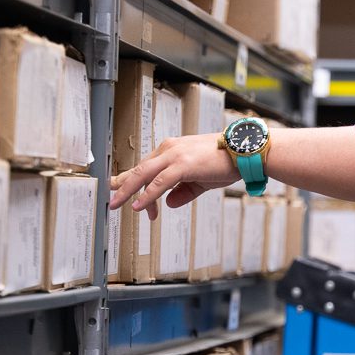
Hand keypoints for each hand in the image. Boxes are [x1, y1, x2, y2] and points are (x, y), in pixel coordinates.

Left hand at [109, 134, 238, 216]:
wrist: (243, 153)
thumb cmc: (224, 162)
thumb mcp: (200, 181)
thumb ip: (183, 192)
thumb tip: (168, 204)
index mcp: (172, 149)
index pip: (147, 167)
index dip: (134, 183)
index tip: (124, 194)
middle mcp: (169, 148)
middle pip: (139, 169)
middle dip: (122, 184)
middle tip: (110, 197)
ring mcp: (174, 155)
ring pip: (143, 174)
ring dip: (128, 191)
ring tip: (116, 204)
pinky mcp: (182, 164)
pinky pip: (159, 183)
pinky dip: (147, 195)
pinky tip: (139, 206)